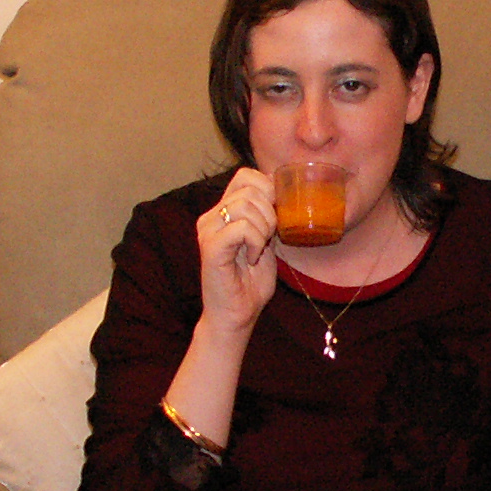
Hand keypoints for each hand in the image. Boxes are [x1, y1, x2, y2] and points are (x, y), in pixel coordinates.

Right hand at [197, 169, 278, 334]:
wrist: (237, 315)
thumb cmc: (251, 282)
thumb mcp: (265, 241)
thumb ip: (267, 217)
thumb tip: (282, 193)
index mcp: (222, 211)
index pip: (246, 176)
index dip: (269, 190)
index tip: (276, 217)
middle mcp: (211, 217)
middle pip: (249, 188)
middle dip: (270, 212)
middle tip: (268, 238)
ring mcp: (208, 231)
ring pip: (246, 205)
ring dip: (263, 228)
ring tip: (258, 249)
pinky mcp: (210, 247)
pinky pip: (241, 227)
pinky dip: (255, 241)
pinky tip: (252, 257)